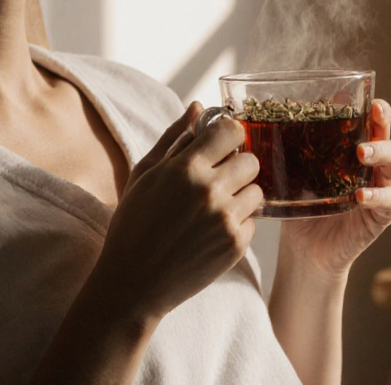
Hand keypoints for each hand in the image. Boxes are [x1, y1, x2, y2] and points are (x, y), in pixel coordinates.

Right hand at [91, 103, 264, 319]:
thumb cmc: (133, 223)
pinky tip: (212, 230)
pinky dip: (238, 223)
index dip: (228, 135)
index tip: (220, 145)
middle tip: (217, 179)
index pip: (232, 131)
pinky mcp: (236, 246)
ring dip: (241, 195)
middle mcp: (210, 191)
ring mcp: (226, 220)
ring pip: (257, 191)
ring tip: (214, 207)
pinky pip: (253, 221)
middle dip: (237, 165)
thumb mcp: (144, 174)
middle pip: (251, 160)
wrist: (133, 282)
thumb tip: (199, 108)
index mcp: (185, 168)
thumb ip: (174, 137)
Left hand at [280, 99, 390, 276]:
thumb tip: (267, 116)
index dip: (374, 109)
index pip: (370, 122)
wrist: (305, 249)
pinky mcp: (382, 214)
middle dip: (383, 122)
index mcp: (355, 150)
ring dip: (381, 152)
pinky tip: (360, 195)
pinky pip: (389, 200)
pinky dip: (376, 195)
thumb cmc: (302, 205)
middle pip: (388, 134)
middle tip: (372, 115)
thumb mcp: (295, 171)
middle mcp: (372, 166)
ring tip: (362, 153)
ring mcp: (381, 188)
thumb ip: (292, 147)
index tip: (368, 100)